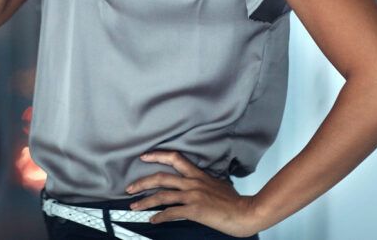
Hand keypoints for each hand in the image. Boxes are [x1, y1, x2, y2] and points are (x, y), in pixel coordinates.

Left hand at [126, 150, 260, 237]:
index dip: (157, 155)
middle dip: (142, 182)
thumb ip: (204, 181)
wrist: (247, 212)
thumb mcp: (218, 183)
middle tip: (129, 188)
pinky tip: (152, 219)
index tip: (144, 156)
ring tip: (134, 206)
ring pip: (162, 195)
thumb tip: (198, 183)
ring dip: (145, 201)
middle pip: (160, 177)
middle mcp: (192, 182)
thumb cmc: (235, 201)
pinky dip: (159, 216)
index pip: (174, 157)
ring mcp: (192, 195)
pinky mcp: (195, 210)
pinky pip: (171, 212)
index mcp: (198, 174)